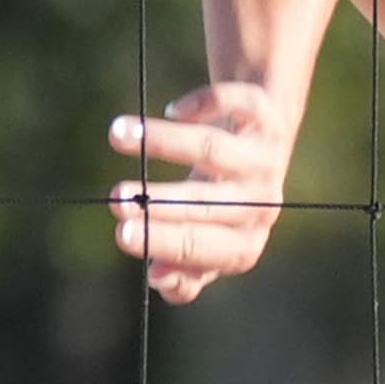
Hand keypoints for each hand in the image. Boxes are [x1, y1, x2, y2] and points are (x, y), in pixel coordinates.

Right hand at [109, 84, 293, 301]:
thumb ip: (183, 274)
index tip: (120, 233)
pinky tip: (173, 110)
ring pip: (213, 148)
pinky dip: (207, 104)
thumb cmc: (220, 207)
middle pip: (208, 204)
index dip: (161, 242)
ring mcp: (266, 161)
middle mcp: (261, 206)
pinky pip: (242, 105)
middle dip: (160, 201)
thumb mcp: (205, 246)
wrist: (259, 153)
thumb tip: (158, 278)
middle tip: (117, 198)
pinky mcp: (267, 118)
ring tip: (117, 134)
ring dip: (163, 141)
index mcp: (242, 246)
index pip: (199, 250)